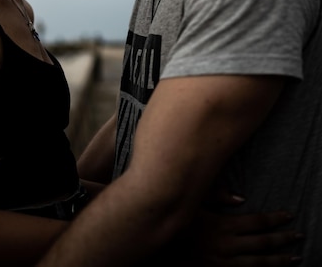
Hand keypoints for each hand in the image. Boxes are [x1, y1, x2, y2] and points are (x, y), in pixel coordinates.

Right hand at [186, 190, 302, 265]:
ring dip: (278, 261)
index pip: (257, 222)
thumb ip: (216, 196)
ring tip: (293, 259)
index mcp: (223, 226)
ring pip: (259, 264)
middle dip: (283, 240)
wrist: (159, 249)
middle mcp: (227, 246)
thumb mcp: (192, 203)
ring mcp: (224, 264)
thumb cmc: (175, 223)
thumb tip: (240, 198)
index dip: (275, 219)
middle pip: (263, 244)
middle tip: (298, 236)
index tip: (288, 216)